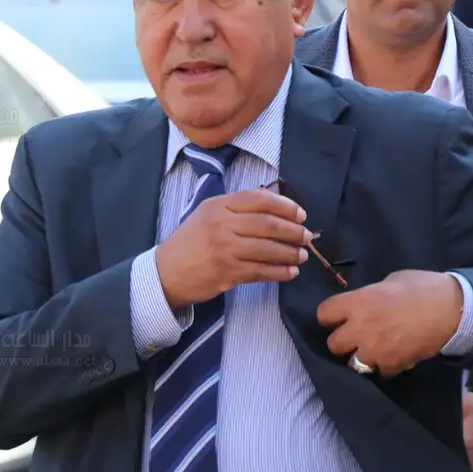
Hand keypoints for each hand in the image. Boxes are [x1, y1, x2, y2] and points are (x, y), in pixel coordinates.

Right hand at [155, 189, 311, 307]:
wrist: (166, 272)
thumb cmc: (190, 243)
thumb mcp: (207, 215)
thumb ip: (236, 208)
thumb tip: (275, 205)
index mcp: (218, 205)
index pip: (259, 199)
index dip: (285, 206)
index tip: (300, 215)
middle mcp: (222, 224)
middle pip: (269, 224)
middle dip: (293, 231)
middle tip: (306, 237)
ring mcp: (225, 249)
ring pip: (269, 249)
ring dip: (291, 253)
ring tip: (302, 255)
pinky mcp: (228, 272)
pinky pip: (262, 271)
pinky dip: (280, 272)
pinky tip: (290, 272)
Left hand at [318, 270, 462, 376]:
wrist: (453, 310)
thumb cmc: (423, 287)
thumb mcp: (390, 281)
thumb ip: (369, 295)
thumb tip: (362, 302)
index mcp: (358, 302)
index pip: (323, 314)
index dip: (331, 316)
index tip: (338, 317)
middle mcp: (360, 327)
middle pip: (333, 343)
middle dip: (343, 340)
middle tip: (356, 336)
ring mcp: (375, 349)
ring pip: (351, 363)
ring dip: (360, 357)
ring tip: (372, 350)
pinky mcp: (391, 365)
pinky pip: (377, 372)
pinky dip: (383, 367)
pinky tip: (392, 357)